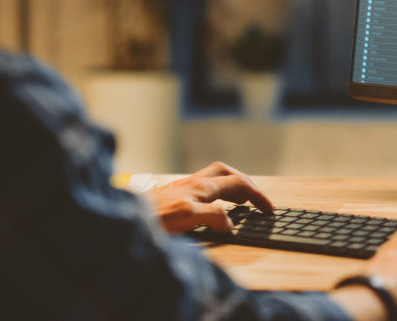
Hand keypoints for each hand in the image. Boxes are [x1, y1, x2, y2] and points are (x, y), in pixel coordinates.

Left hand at [145, 162, 273, 233]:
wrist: (127, 217)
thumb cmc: (154, 218)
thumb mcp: (188, 218)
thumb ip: (213, 217)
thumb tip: (230, 223)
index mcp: (202, 186)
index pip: (239, 184)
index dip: (257, 195)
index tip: (269, 209)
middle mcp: (194, 183)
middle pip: (227, 173)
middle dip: (246, 183)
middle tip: (257, 199)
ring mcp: (184, 188)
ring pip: (215, 178)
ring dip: (231, 186)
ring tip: (240, 201)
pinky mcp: (175, 196)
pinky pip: (204, 188)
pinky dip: (216, 194)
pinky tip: (212, 207)